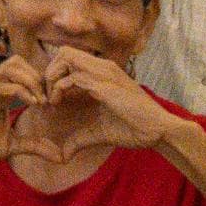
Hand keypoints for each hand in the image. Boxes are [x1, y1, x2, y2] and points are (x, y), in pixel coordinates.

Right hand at [0, 54, 47, 177]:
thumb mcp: (12, 146)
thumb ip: (34, 145)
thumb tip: (59, 156)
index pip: (21, 69)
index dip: (39, 79)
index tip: (52, 99)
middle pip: (17, 61)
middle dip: (37, 76)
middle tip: (48, 98)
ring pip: (10, 67)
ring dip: (31, 80)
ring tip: (41, 100)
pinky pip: (2, 86)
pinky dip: (22, 91)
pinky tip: (33, 104)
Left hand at [27, 46, 179, 157]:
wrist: (158, 130)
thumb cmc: (133, 128)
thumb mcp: (99, 132)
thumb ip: (80, 139)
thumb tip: (63, 154)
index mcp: (103, 73)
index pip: (70, 58)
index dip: (55, 74)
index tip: (51, 97)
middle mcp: (103, 67)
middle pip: (64, 51)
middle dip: (49, 71)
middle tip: (47, 95)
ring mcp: (104, 73)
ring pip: (65, 57)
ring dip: (51, 77)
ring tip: (51, 99)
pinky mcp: (104, 85)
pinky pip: (72, 77)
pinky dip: (58, 89)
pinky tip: (57, 104)